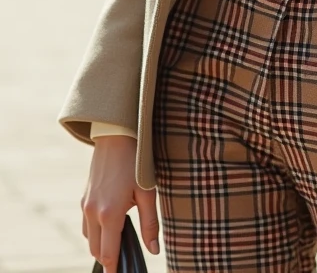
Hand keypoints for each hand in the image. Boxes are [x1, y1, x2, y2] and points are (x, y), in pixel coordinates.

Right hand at [81, 136, 159, 272]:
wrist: (115, 135)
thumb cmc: (136, 162)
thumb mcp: (148, 192)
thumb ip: (150, 224)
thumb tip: (154, 250)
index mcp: (110, 214)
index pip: (108, 254)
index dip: (114, 268)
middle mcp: (93, 212)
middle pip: (96, 250)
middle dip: (109, 258)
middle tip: (123, 260)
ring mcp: (85, 205)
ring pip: (89, 238)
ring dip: (101, 244)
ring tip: (119, 240)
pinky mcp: (84, 197)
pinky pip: (86, 224)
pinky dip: (96, 230)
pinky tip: (111, 222)